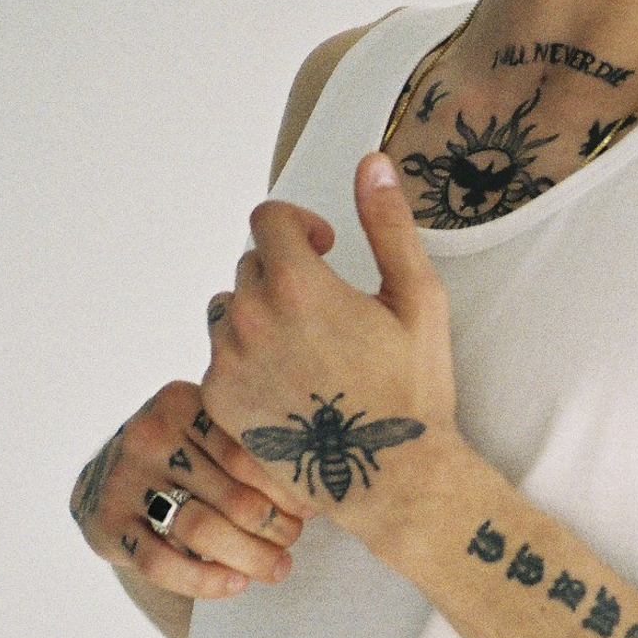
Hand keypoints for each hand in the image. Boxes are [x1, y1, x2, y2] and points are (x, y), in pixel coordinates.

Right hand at [69, 380, 307, 597]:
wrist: (106, 481)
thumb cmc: (182, 458)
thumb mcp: (205, 431)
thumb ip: (248, 445)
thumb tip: (318, 488)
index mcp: (181, 403)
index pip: (247, 453)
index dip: (286, 489)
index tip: (309, 510)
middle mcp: (148, 436)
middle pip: (233, 498)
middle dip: (275, 528)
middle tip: (291, 541)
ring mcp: (124, 481)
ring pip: (202, 531)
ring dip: (250, 557)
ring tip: (276, 567)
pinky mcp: (108, 524)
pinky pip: (162, 564)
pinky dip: (205, 581)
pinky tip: (236, 584)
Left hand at [200, 156, 456, 548]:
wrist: (391, 476)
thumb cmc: (413, 387)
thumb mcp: (417, 297)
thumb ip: (389, 223)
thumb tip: (372, 162)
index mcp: (297, 282)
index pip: (268, 219)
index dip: (299, 225)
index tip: (325, 246)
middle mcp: (250, 316)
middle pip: (250, 264)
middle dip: (285, 273)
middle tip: (328, 311)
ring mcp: (228, 360)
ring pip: (230, 309)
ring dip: (262, 314)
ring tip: (307, 349)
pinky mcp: (219, 399)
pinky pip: (220, 356)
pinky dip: (248, 359)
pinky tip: (292, 384)